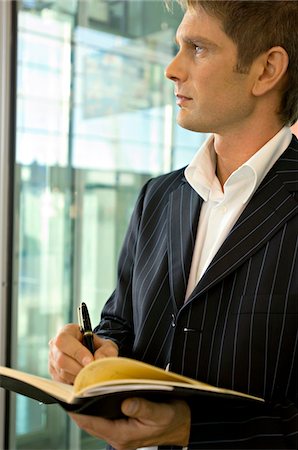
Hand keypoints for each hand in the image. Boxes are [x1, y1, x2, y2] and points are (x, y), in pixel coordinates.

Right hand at [48, 323, 118, 383]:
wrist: (92, 353)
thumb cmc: (96, 346)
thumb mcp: (106, 344)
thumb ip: (106, 350)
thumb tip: (99, 359)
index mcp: (67, 331)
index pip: (65, 340)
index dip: (77, 352)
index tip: (90, 361)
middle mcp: (56, 345)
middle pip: (61, 359)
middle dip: (79, 368)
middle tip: (91, 371)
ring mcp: (52, 359)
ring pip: (62, 372)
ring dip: (77, 376)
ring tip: (89, 374)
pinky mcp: (54, 373)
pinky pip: (62, 381)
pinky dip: (74, 381)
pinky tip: (83, 377)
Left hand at [69, 397, 190, 449]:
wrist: (184, 424)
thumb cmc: (173, 418)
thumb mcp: (161, 412)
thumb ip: (143, 408)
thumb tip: (126, 402)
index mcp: (124, 435)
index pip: (93, 423)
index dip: (78, 410)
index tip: (68, 397)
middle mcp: (118, 437)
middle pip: (90, 423)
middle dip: (78, 407)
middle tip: (68, 389)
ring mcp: (120, 434)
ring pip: (95, 421)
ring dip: (86, 407)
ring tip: (76, 389)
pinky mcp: (122, 428)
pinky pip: (103, 419)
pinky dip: (96, 407)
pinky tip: (94, 394)